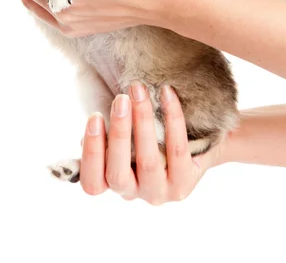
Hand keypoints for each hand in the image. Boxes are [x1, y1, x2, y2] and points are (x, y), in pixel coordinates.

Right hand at [79, 82, 221, 204]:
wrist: (194, 145)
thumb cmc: (147, 135)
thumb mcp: (124, 135)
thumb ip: (108, 130)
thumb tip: (96, 119)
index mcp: (110, 183)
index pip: (92, 183)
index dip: (91, 153)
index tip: (95, 117)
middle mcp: (133, 193)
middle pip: (117, 174)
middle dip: (118, 133)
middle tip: (121, 98)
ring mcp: (159, 192)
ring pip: (147, 162)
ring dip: (142, 123)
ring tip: (140, 92)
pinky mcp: (184, 183)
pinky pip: (177, 150)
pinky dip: (172, 119)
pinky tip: (167, 93)